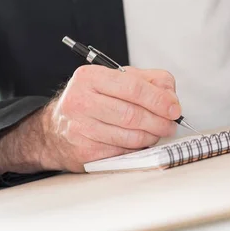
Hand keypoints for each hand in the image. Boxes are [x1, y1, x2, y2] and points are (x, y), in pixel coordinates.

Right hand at [0, 65, 180, 173]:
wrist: (55, 131)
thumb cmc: (92, 102)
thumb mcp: (116, 80)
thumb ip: (148, 81)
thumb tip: (171, 95)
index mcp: (89, 77)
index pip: (133, 88)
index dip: (159, 99)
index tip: (174, 108)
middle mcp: (80, 102)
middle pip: (133, 115)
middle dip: (159, 121)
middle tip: (171, 123)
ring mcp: (80, 129)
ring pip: (131, 136)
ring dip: (152, 136)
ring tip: (157, 131)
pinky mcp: (85, 153)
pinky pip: (123, 152)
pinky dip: (138, 148)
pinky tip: (139, 141)